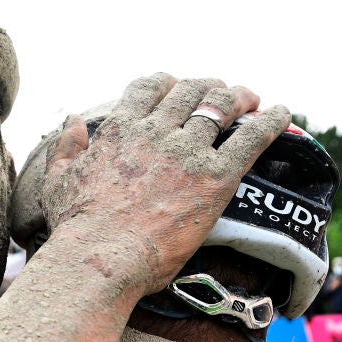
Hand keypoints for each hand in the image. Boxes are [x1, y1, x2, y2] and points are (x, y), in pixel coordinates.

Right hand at [38, 74, 288, 294]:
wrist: (100, 258)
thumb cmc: (76, 227)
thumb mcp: (57, 180)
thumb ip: (66, 146)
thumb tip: (74, 119)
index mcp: (120, 129)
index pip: (151, 87)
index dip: (169, 83)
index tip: (178, 88)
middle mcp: (156, 131)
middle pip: (192, 90)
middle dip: (210, 87)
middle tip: (223, 95)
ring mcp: (187, 152)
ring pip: (223, 106)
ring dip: (241, 98)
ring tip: (253, 100)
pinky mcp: (215, 179)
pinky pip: (252, 139)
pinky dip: (271, 121)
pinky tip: (284, 113)